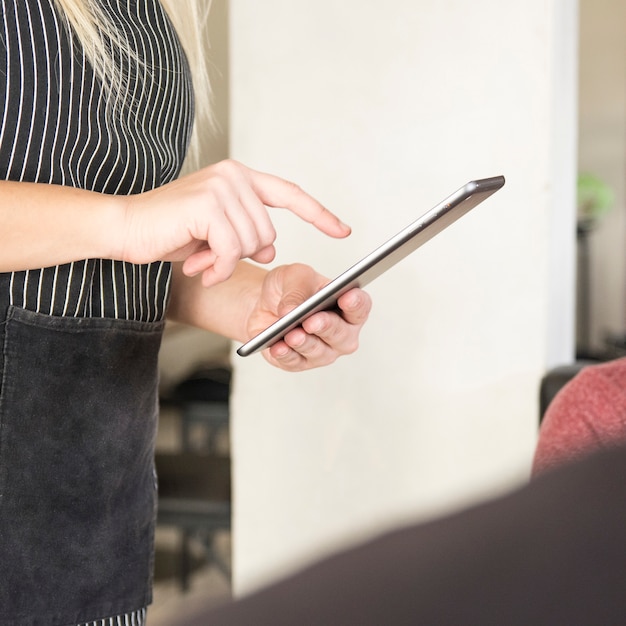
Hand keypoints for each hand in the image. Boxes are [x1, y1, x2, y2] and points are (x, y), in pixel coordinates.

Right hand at [119, 160, 350, 286]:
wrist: (123, 228)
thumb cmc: (169, 232)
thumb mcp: (217, 237)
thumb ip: (247, 238)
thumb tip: (270, 252)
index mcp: (240, 178)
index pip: (291, 195)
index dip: (319, 215)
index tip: (343, 230)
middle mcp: (234, 176)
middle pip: (269, 234)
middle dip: (244, 256)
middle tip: (212, 260)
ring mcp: (222, 187)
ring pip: (253, 244)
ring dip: (227, 263)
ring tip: (201, 259)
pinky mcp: (208, 204)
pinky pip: (232, 251)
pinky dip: (219, 268)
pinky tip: (199, 267)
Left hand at [247, 264, 371, 371]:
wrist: (264, 301)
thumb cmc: (290, 287)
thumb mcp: (293, 276)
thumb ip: (296, 290)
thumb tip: (291, 311)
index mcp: (348, 306)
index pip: (360, 307)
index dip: (356, 304)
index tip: (347, 297)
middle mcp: (342, 333)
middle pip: (342, 335)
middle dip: (327, 327)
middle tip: (312, 321)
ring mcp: (323, 351)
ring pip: (319, 352)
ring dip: (305, 343)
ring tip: (292, 335)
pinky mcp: (300, 362)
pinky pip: (295, 362)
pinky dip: (286, 354)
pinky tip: (278, 347)